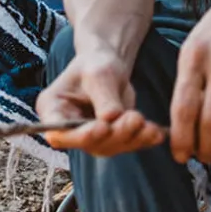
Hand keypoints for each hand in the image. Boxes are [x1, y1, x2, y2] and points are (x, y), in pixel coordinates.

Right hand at [37, 49, 164, 156]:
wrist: (107, 66)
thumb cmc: (95, 64)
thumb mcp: (98, 75)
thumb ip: (103, 98)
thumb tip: (110, 120)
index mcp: (53, 109)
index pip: (58, 133)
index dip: (79, 135)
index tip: (102, 127)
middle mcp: (68, 127)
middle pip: (88, 143)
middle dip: (115, 134)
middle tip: (135, 118)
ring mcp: (89, 136)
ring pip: (110, 147)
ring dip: (132, 138)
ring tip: (149, 125)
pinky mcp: (110, 139)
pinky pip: (126, 144)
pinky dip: (143, 140)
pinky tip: (157, 133)